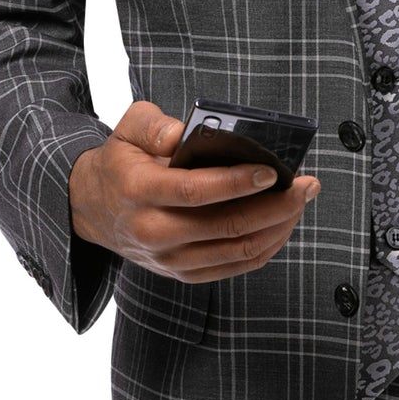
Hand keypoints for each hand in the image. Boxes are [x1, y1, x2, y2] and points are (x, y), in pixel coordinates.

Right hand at [70, 100, 320, 283]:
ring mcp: (169, 259)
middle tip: (305, 184)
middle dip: (275, 205)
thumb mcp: (126, 130)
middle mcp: (153, 232)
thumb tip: (188, 131)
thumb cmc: (121, 163)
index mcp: (138, 191)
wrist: (93, 208)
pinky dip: (267, 246)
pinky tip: (284, 223)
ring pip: (238, 250)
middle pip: (226, 226)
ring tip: (301, 201)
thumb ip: (154, 125)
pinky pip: (236, 266)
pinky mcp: (184, 274)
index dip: (237, 182)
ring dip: (279, 226)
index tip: (271, 170)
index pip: (195, 191)